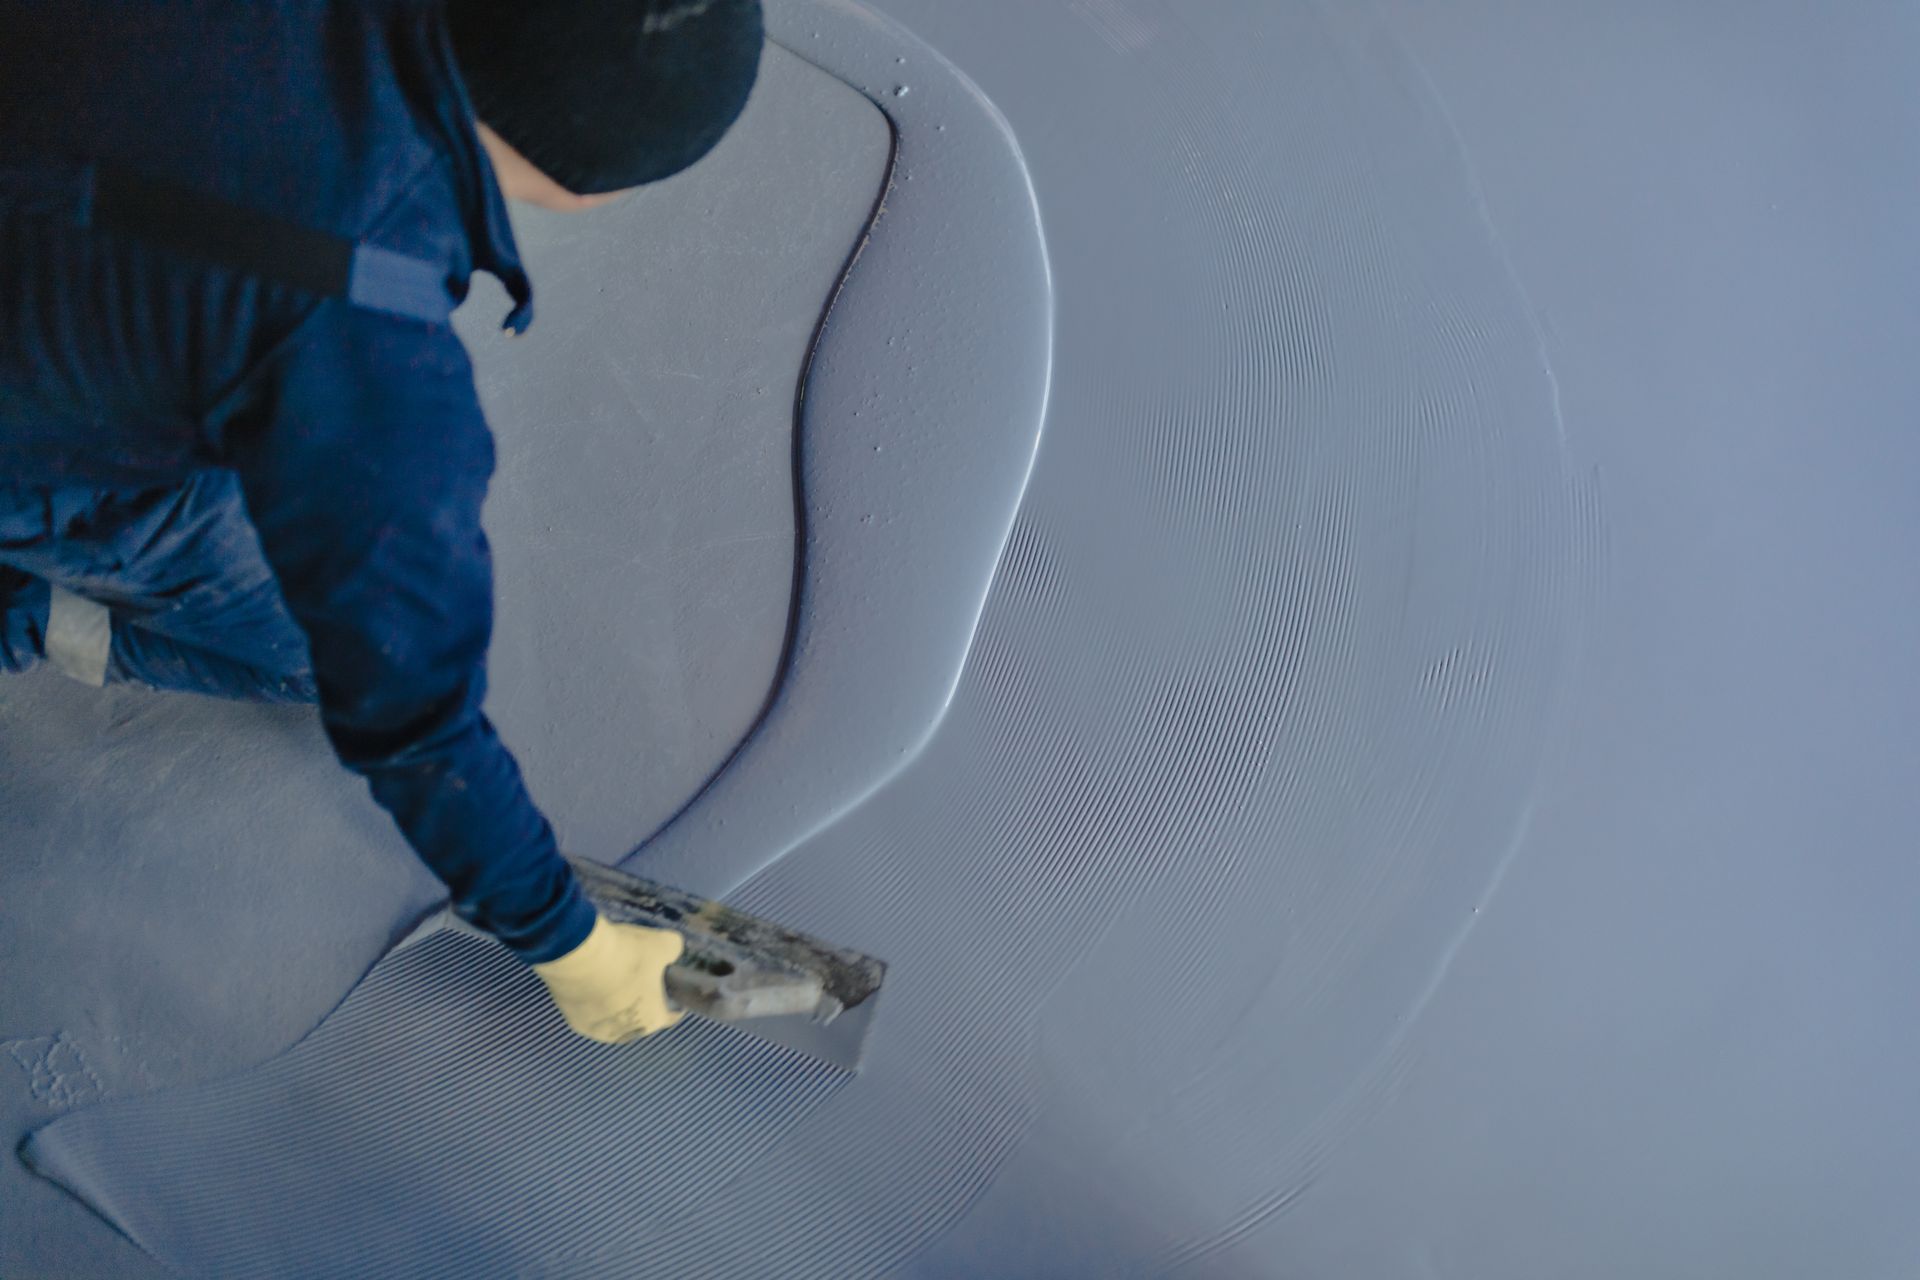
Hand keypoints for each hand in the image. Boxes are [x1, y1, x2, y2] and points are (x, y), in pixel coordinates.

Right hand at [531, 914, 685, 1042]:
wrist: (578, 956)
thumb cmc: (627, 955)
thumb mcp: (664, 943)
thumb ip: (673, 951)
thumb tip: (670, 951)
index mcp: (651, 1020)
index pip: (669, 1017)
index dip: (672, 1002)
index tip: (669, 987)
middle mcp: (624, 1033)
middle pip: (640, 1020)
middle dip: (642, 1003)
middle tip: (639, 978)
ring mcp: (596, 1030)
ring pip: (613, 1020)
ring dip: (615, 1005)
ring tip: (614, 979)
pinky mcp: (573, 1022)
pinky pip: (590, 1013)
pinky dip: (593, 1001)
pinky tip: (593, 982)